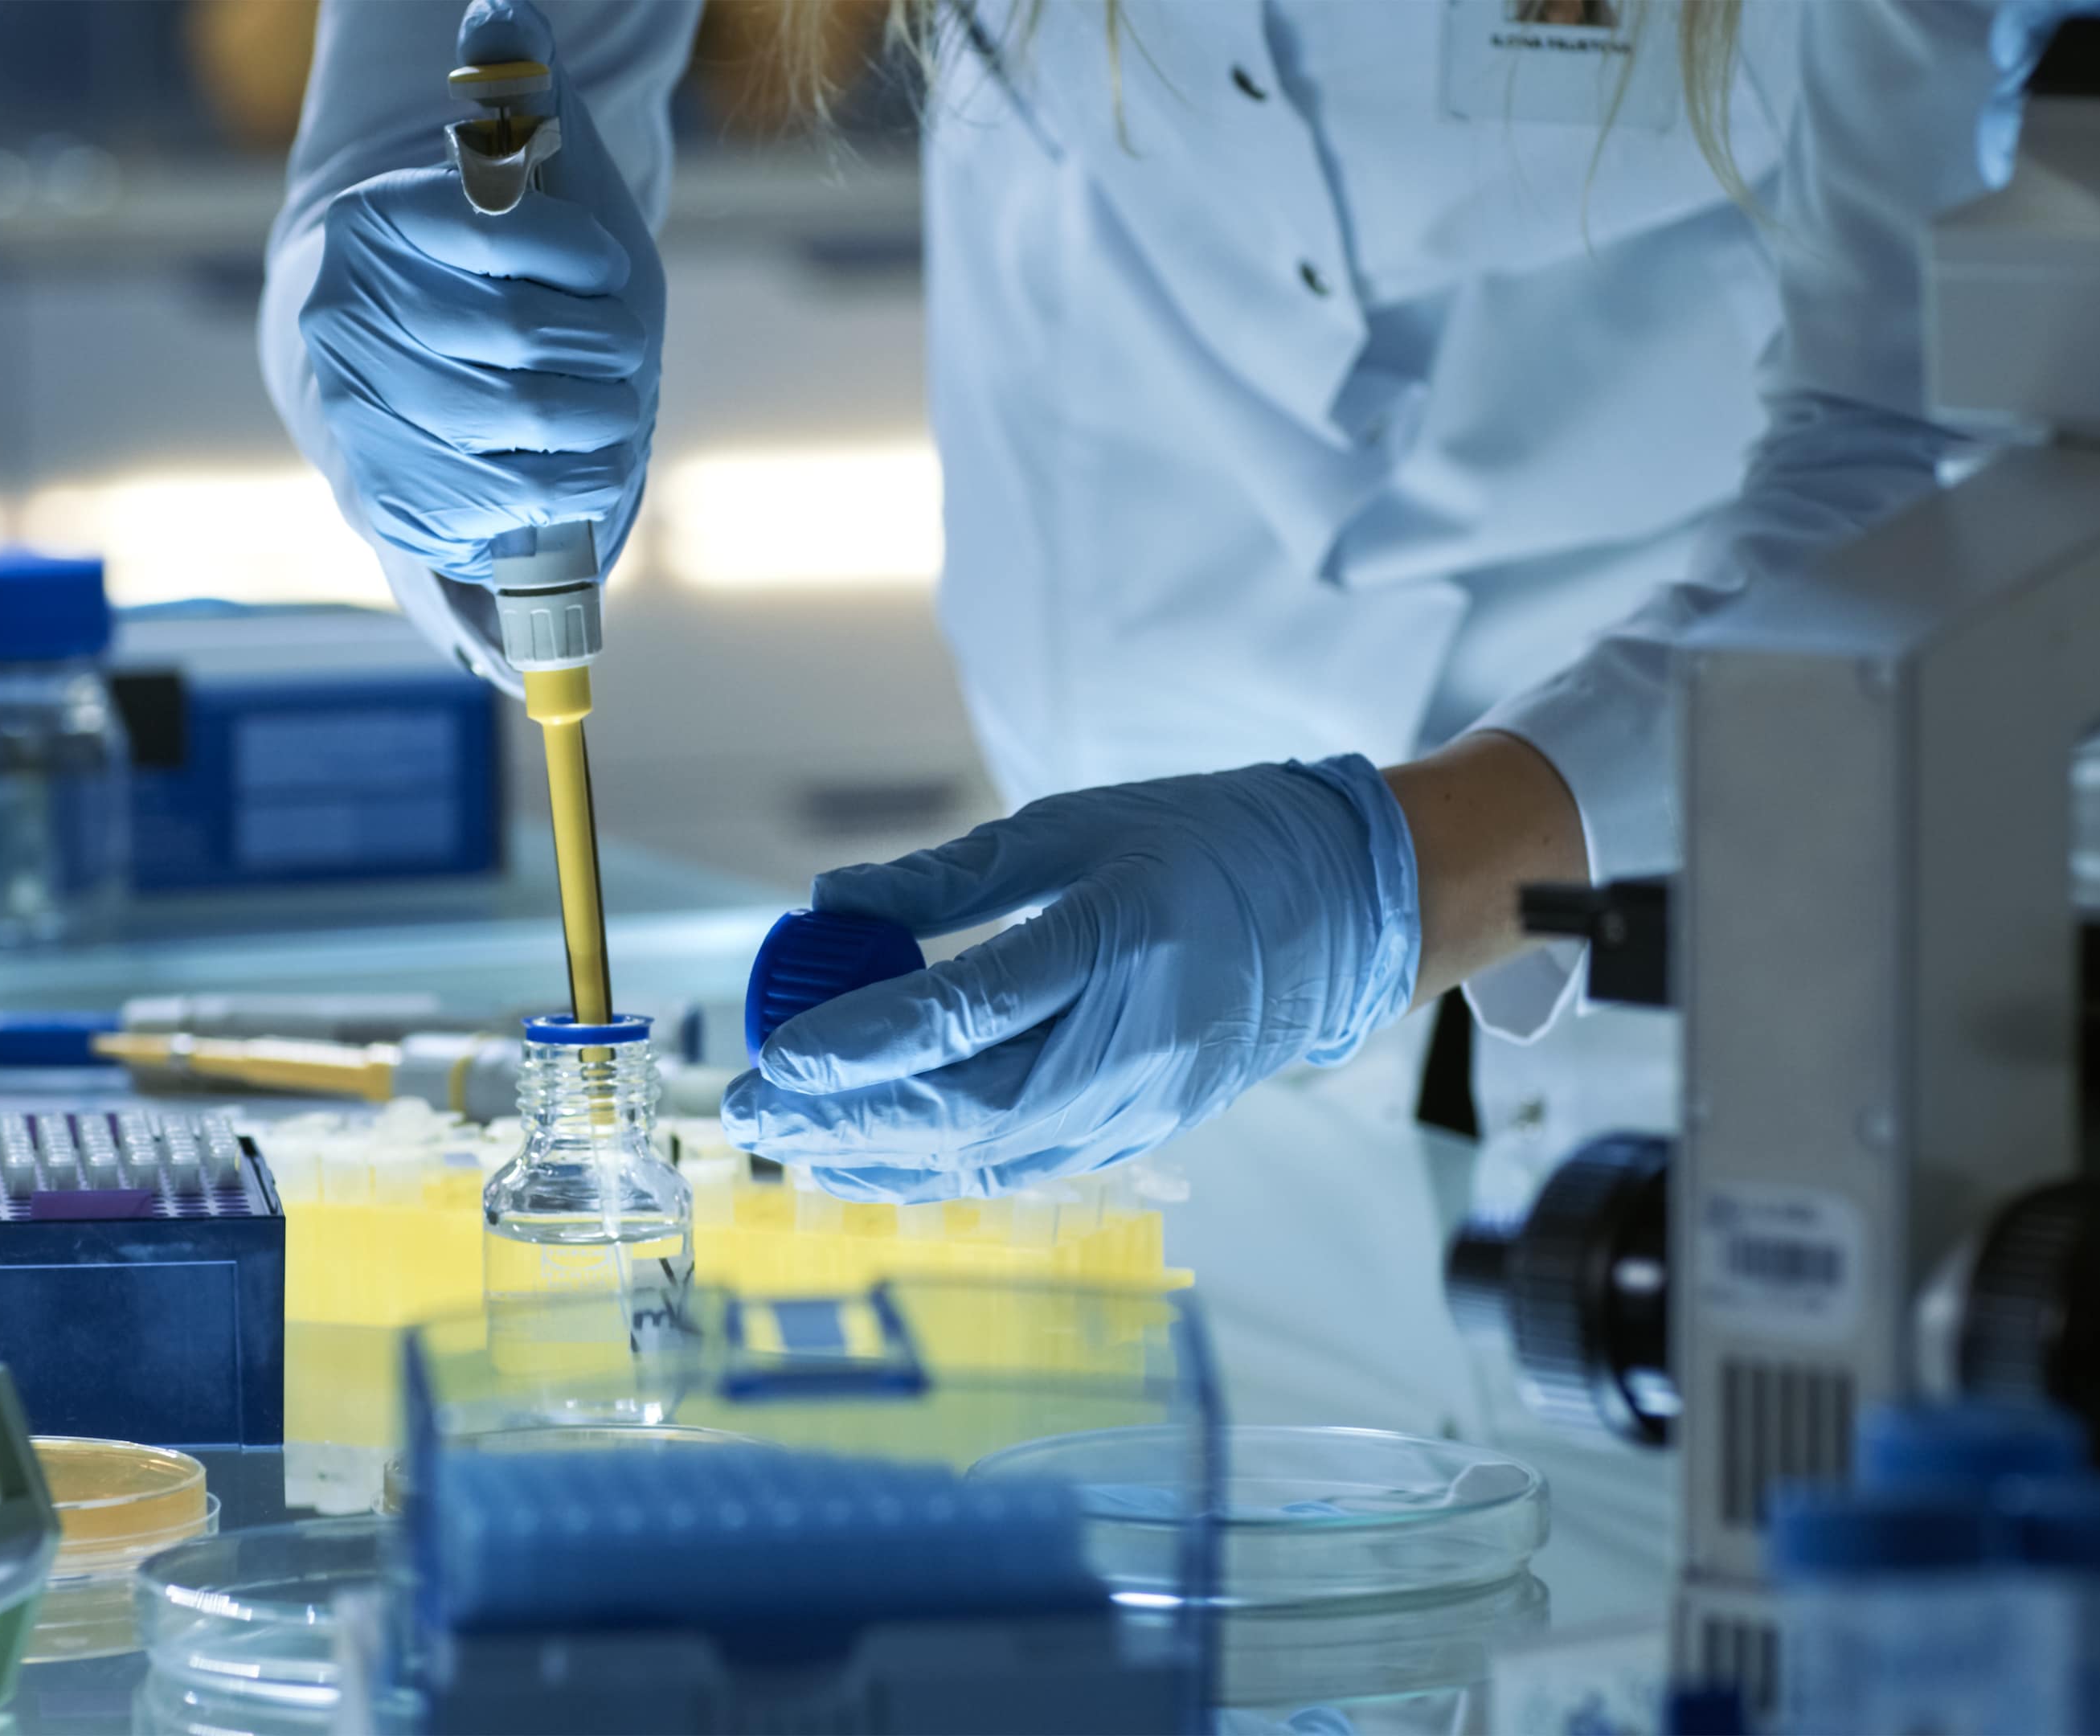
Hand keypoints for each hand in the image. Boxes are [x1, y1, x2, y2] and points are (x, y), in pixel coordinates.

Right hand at [297, 0, 661, 617]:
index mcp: (375, 219)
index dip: (586, 257)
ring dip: (601, 423)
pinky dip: (571, 490)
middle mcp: (342, 313)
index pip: (509, 226)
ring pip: (525, 422)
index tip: (611, 271)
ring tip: (615, 413)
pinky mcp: (380, 496)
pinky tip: (583, 469)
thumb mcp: (525, 173)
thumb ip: (518, 95)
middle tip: (628, 359)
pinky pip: (507, 500)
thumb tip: (502, 13)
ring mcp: (353, 410)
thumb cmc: (496, 272)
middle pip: (523, 338)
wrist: (414, 380)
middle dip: (606, 353)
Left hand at [722, 757, 1422, 1202]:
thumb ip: (951, 875)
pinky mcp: (1147, 1129)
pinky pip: (1028, 1163)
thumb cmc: (1206, 843)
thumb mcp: (1078, 824)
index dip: (861, 1042)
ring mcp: (1145, 1099)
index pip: (967, 1011)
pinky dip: (945, 1167)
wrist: (1346, 912)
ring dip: (881, 1157)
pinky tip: (879, 1161)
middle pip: (966, 1103)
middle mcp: (1134, 1037)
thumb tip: (829, 902)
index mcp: (1119, 937)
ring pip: (991, 1151)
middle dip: (846, 1117)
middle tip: (754, 1109)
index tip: (776, 1050)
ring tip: (794, 1147)